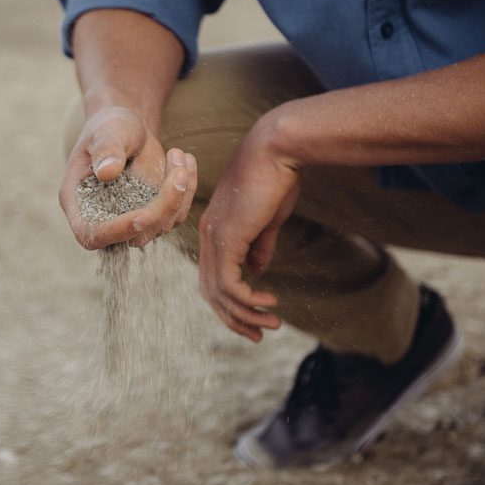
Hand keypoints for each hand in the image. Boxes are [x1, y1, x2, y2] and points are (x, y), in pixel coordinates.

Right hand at [60, 105, 197, 248]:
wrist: (127, 128)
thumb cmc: (109, 127)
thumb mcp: (106, 131)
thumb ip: (106, 150)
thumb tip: (107, 172)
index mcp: (78, 203)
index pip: (92, 233)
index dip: (117, 231)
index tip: (144, 215)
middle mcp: (103, 219)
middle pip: (135, 235)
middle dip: (163, 207)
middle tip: (179, 171)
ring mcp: (131, 220)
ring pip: (162, 226)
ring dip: (180, 193)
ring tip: (178, 154)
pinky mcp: (155, 216)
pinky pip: (177, 214)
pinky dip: (187, 189)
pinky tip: (185, 161)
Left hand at [198, 113, 300, 341]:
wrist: (277, 149)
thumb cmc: (276, 178)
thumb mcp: (267, 219)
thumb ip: (259, 245)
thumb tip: (257, 271)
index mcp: (214, 230)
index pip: (213, 276)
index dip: (230, 302)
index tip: (253, 319)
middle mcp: (207, 236)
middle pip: (210, 290)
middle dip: (234, 317)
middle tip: (258, 335)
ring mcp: (214, 237)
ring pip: (219, 292)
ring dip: (245, 314)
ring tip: (271, 324)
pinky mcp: (227, 238)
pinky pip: (230, 283)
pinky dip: (248, 300)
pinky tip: (269, 303)